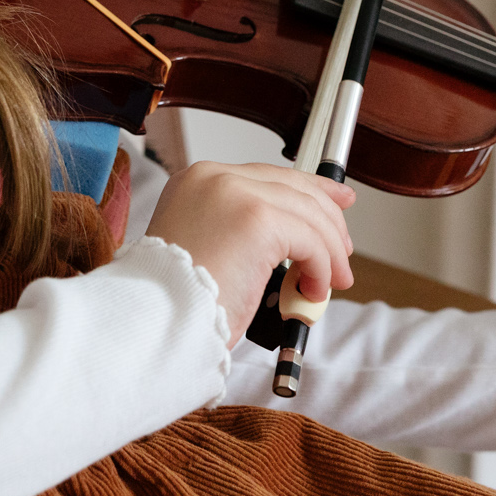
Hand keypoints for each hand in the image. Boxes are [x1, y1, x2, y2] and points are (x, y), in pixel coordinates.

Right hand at [144, 161, 355, 346]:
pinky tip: (312, 293)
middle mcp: (216, 178)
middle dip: (329, 221)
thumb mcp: (208, 250)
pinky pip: (310, 241)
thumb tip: (295, 241)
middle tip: (343, 254)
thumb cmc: (173, 299)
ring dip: (328, 254)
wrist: (153, 319)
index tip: (337, 203)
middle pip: (295, 187)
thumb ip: (244, 232)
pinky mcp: (257, 219)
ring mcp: (236, 194)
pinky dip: (321, 268)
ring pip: (309, 214)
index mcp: (198, 181)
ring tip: (329, 285)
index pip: (269, 176)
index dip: (311, 188)